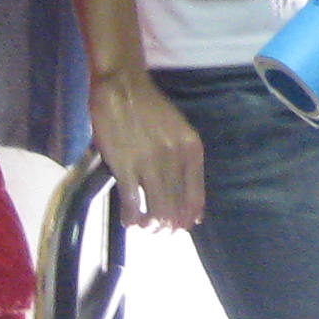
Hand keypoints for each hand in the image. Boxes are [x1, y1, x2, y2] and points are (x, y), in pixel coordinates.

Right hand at [91, 70, 206, 231]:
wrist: (122, 86)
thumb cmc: (150, 108)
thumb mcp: (178, 131)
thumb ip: (184, 161)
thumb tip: (187, 195)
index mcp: (192, 150)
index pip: (196, 195)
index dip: (188, 216)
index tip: (182, 226)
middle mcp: (175, 159)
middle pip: (176, 206)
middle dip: (168, 225)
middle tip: (159, 232)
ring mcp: (150, 164)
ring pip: (156, 209)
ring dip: (151, 225)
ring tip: (144, 227)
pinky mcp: (125, 166)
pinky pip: (131, 202)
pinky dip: (131, 217)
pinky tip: (129, 221)